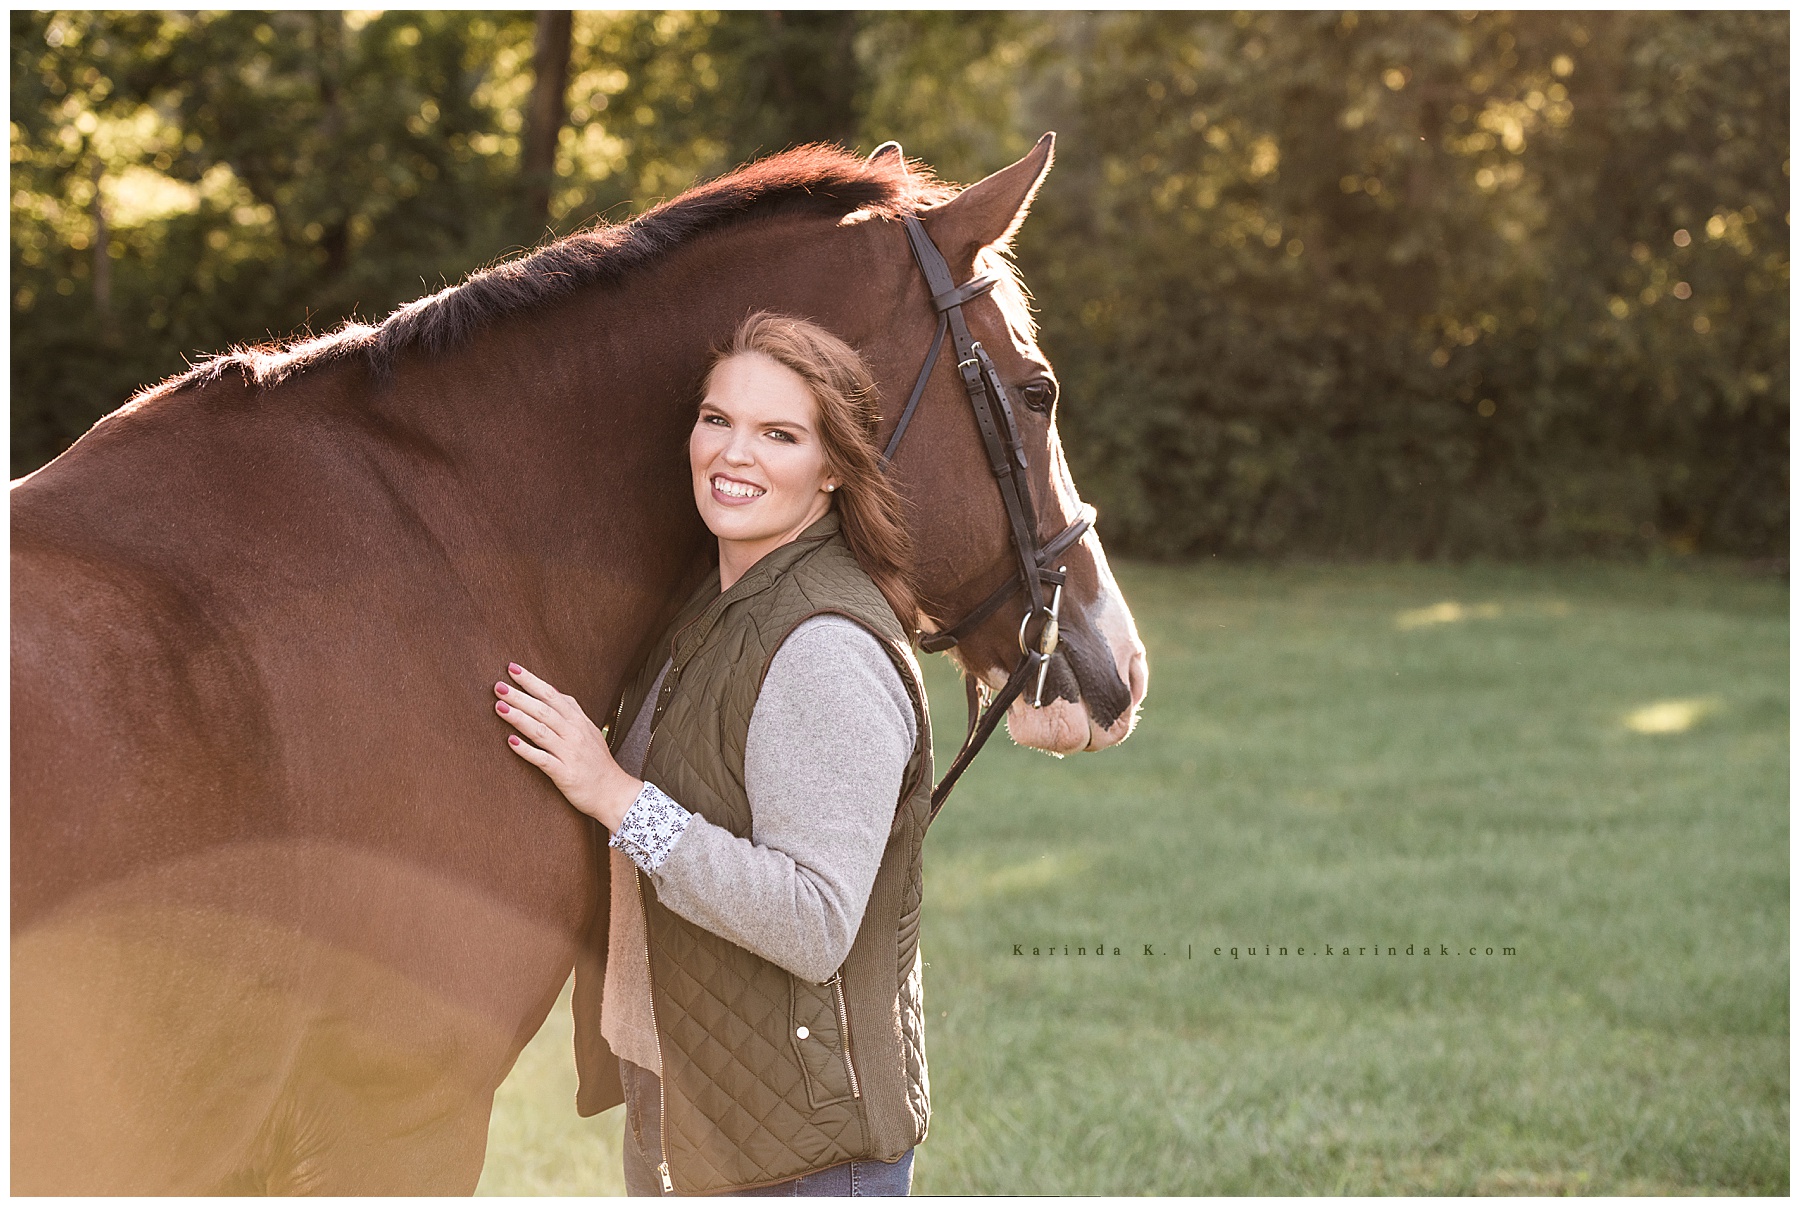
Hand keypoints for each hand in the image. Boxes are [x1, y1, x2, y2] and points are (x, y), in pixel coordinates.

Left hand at [495, 662, 643, 830]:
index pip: (552, 695)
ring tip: (499, 707)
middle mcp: (574, 733)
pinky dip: (527, 750)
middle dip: (520, 696)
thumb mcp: (588, 731)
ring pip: (541, 731)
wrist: (613, 792)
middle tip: (498, 686)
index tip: (512, 669)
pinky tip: (511, 742)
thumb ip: (572, 711)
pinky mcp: (565, 773)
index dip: (532, 681)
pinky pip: (543, 759)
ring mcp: (569, 753)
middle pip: (544, 710)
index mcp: (578, 721)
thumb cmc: (597, 762)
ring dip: (519, 718)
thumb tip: (554, 692)